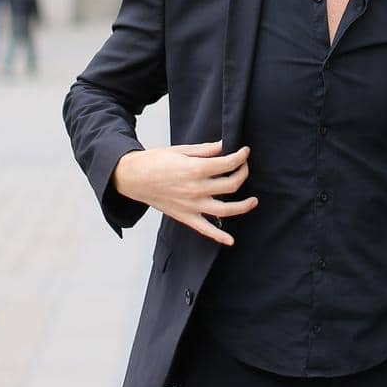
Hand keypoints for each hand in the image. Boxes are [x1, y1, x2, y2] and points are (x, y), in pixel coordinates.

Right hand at [113, 140, 256, 246]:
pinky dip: (219, 237)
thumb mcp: (181, 150)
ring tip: (253, 201)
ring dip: (243, 206)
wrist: (133, 177)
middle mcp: (196, 189)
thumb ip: (205, 150)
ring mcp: (191, 205)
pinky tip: (230, 240)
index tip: (244, 152)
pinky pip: (205, 230)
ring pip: (225, 210)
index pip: (227, 164)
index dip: (240, 157)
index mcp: (195, 169)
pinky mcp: (185, 216)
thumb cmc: (155, 160)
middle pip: (231, 185)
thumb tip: (224, 146)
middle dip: (243, 174)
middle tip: (244, 167)